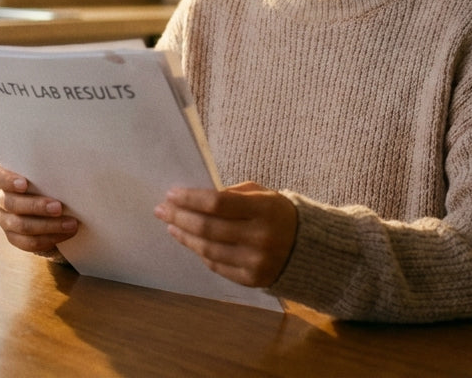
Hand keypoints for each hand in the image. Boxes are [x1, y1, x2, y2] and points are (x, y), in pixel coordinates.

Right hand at [0, 164, 78, 254]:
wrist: (56, 207)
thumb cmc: (52, 182)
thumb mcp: (48, 175)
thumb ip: (50, 172)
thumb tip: (69, 172)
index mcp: (4, 178)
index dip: (6, 181)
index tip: (24, 184)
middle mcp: (1, 199)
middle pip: (11, 204)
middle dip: (36, 206)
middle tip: (58, 207)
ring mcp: (6, 220)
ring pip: (22, 225)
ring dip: (49, 225)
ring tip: (71, 224)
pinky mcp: (15, 238)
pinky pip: (29, 242)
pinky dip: (50, 238)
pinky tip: (66, 233)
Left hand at [154, 181, 296, 287]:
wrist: (309, 249)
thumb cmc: (279, 214)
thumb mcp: (263, 194)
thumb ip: (232, 194)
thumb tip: (196, 198)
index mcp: (264, 209)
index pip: (217, 203)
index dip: (190, 198)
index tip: (171, 193)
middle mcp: (259, 237)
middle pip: (207, 227)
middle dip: (179, 216)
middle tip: (161, 209)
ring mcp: (255, 261)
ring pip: (208, 249)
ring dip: (184, 236)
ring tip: (171, 225)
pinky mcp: (252, 279)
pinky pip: (216, 265)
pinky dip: (200, 252)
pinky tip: (189, 241)